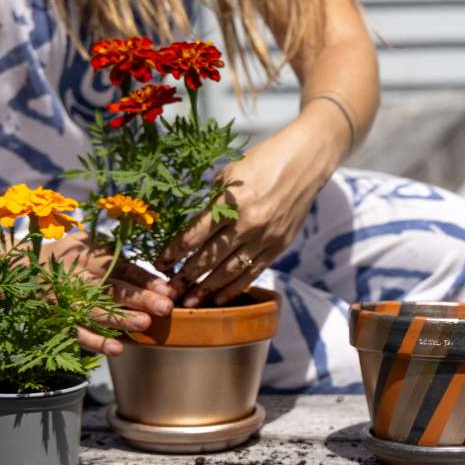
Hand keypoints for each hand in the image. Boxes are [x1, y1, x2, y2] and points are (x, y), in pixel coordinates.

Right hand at [46, 232, 174, 356]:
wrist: (19, 270)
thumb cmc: (65, 258)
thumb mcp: (85, 244)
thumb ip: (113, 255)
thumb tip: (152, 274)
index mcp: (86, 257)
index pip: (120, 268)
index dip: (144, 279)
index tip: (168, 290)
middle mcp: (74, 277)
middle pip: (110, 289)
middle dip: (139, 299)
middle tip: (164, 308)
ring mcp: (63, 300)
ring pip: (94, 312)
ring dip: (120, 320)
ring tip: (144, 325)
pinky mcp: (54, 320)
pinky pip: (76, 333)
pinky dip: (95, 342)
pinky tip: (116, 349)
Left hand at [156, 112, 343, 306]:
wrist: (305, 162)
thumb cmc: (263, 161)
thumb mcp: (230, 174)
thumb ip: (212, 203)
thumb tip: (194, 229)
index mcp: (230, 202)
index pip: (193, 235)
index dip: (173, 253)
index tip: (159, 264)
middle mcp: (247, 224)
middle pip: (208, 258)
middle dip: (184, 278)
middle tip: (167, 292)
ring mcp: (265, 238)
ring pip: (229, 272)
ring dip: (206, 289)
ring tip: (188, 303)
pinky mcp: (280, 246)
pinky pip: (253, 272)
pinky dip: (234, 287)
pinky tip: (218, 298)